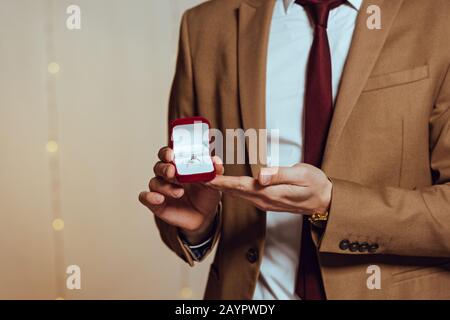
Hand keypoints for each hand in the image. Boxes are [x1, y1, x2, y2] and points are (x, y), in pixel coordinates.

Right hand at [139, 147, 223, 243]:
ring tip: (179, 192)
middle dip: (164, 168)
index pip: (168, 154)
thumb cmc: (206, 194)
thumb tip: (216, 161)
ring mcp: (160, 189)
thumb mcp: (214, 181)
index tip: (171, 154)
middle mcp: (166, 175)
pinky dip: (149, 197)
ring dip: (165, 186)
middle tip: (172, 172)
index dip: (167, 152)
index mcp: (178, 165)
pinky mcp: (156, 203)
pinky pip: (145, 198)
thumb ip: (214, 170)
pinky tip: (159, 199)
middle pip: (159, 166)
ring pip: (154, 182)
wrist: (204, 216)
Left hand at [206, 164, 331, 214]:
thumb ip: (279, 174)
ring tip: (202, 177)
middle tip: (194, 174)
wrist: (326, 202)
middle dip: (213, 183)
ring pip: (236, 194)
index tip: (202, 176)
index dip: (219, 181)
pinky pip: (243, 194)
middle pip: (232, 191)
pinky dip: (230, 188)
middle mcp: (262, 200)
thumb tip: (259, 175)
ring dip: (219, 186)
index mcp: (269, 193)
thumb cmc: (315, 185)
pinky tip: (223, 183)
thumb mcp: (301, 175)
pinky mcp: (265, 201)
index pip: (238, 186)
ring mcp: (263, 202)